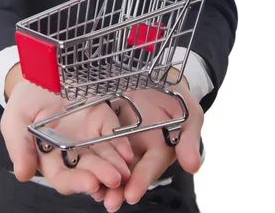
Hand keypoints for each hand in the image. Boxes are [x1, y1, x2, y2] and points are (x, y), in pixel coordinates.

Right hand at [0, 78, 133, 195]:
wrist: (41, 69)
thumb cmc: (26, 97)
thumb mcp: (15, 118)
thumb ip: (19, 146)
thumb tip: (22, 174)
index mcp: (49, 156)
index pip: (63, 176)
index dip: (76, 182)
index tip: (90, 183)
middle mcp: (72, 150)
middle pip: (88, 169)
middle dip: (102, 175)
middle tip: (113, 179)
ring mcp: (88, 134)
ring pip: (104, 155)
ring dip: (116, 165)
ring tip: (124, 171)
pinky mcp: (101, 117)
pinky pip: (113, 132)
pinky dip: (122, 143)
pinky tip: (128, 153)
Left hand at [90, 74, 203, 211]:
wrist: (156, 75)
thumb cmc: (176, 96)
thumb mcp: (188, 113)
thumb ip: (188, 139)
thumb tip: (193, 166)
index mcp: (160, 149)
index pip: (151, 167)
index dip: (141, 180)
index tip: (131, 195)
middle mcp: (140, 151)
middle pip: (129, 173)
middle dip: (118, 189)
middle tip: (108, 202)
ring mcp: (123, 141)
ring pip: (112, 163)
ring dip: (103, 179)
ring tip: (93, 191)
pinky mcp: (107, 128)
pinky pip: (99, 144)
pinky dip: (92, 156)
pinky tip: (81, 167)